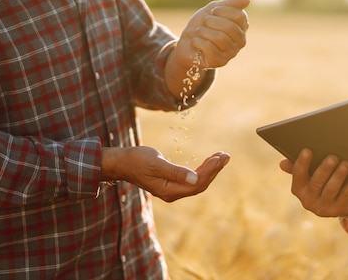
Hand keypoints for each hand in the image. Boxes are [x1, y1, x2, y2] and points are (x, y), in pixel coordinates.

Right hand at [101, 146, 229, 202]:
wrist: (122, 163)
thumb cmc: (136, 161)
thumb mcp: (156, 164)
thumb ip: (175, 172)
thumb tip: (195, 178)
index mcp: (169, 190)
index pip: (197, 184)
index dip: (210, 171)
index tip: (219, 157)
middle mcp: (173, 193)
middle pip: (200, 184)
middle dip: (214, 170)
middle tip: (225, 155)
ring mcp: (172, 189)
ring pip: (198, 182)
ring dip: (210, 169)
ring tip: (221, 156)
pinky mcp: (172, 183)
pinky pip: (192, 179)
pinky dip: (202, 169)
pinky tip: (209, 162)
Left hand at [174, 0, 249, 69]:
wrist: (186, 43)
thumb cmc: (202, 25)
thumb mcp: (214, 9)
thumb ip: (230, 3)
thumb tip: (247, 0)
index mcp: (242, 27)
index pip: (240, 16)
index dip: (223, 10)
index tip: (212, 11)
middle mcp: (240, 41)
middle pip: (230, 27)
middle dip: (212, 21)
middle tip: (204, 22)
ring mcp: (231, 53)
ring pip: (219, 37)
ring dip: (203, 31)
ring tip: (199, 32)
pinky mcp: (220, 62)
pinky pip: (209, 47)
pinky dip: (197, 41)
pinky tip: (195, 42)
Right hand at [279, 149, 347, 216]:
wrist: (339, 203)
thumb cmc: (321, 182)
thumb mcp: (309, 176)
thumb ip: (297, 168)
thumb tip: (282, 163)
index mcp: (298, 189)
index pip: (298, 175)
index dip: (302, 163)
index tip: (308, 150)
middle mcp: (308, 201)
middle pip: (316, 182)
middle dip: (324, 169)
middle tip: (333, 157)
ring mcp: (323, 208)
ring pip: (331, 189)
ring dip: (339, 175)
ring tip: (346, 163)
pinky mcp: (338, 210)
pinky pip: (346, 195)